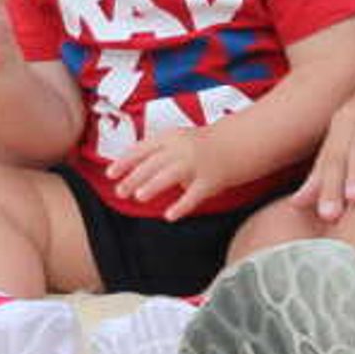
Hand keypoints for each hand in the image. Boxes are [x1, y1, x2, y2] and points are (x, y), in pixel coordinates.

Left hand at [107, 128, 226, 219]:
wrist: (245, 139)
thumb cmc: (209, 143)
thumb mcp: (182, 139)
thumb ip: (162, 153)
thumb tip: (138, 173)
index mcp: (171, 137)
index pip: (142, 149)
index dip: (124, 161)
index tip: (110, 173)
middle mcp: (182, 148)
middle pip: (152, 163)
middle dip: (134, 177)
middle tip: (119, 191)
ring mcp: (197, 163)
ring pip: (170, 175)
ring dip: (153, 185)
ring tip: (138, 197)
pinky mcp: (212, 179)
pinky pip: (194, 195)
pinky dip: (181, 205)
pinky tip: (169, 216)